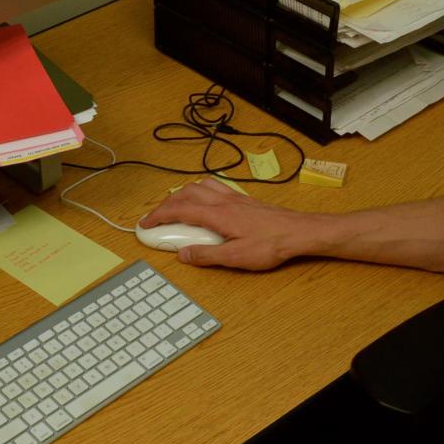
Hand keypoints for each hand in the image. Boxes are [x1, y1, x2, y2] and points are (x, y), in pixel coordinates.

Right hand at [138, 178, 323, 269]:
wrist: (298, 231)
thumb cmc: (271, 244)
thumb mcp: (235, 257)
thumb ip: (206, 255)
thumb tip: (183, 254)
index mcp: (217, 214)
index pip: (179, 210)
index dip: (158, 216)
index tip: (145, 224)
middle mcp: (223, 201)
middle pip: (185, 193)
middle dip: (165, 204)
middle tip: (155, 218)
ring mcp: (234, 198)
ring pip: (200, 185)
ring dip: (182, 193)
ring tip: (175, 207)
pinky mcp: (244, 200)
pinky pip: (215, 187)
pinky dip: (201, 191)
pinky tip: (204, 202)